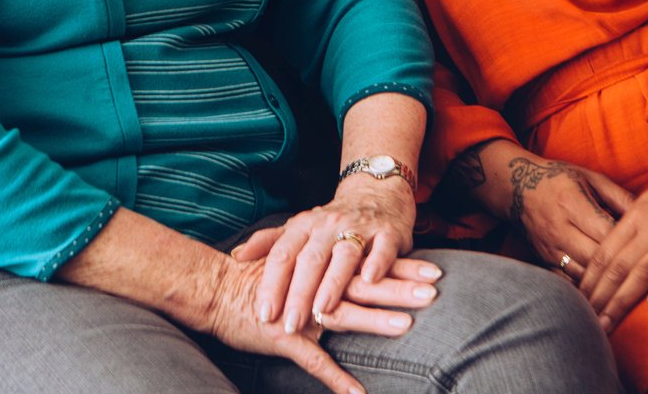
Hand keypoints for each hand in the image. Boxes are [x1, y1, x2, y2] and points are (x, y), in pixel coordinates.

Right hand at [201, 254, 436, 393]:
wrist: (212, 290)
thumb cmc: (254, 283)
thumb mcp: (293, 269)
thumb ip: (324, 272)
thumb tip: (358, 273)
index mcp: (321, 269)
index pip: (367, 266)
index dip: (401, 269)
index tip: (435, 273)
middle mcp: (314, 286)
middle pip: (362, 285)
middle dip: (399, 288)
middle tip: (434, 291)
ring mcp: (299, 312)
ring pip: (342, 314)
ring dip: (375, 320)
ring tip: (407, 325)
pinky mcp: (283, 337)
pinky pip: (312, 359)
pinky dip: (334, 377)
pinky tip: (357, 393)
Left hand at [229, 178, 421, 333]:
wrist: (376, 193)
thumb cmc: (332, 221)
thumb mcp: (299, 228)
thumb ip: (268, 242)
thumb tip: (236, 256)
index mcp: (304, 226)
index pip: (283, 256)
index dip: (272, 285)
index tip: (264, 314)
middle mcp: (328, 226)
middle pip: (310, 260)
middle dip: (298, 294)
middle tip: (289, 324)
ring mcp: (359, 228)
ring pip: (344, 256)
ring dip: (332, 284)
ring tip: (323, 311)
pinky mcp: (387, 233)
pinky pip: (382, 248)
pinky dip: (376, 263)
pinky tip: (370, 281)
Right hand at [502, 153, 634, 286]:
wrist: (516, 187)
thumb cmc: (559, 179)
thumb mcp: (590, 178)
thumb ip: (619, 197)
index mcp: (572, 203)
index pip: (606, 232)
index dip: (629, 244)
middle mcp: (559, 228)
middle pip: (596, 258)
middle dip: (621, 270)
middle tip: (646, 278)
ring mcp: (549, 247)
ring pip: (582, 275)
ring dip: (605, 286)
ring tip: (629, 294)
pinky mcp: (543, 260)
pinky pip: (566, 282)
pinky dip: (585, 292)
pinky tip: (602, 300)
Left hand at [577, 158, 647, 330]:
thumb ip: (632, 226)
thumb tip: (612, 250)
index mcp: (638, 216)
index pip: (605, 253)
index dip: (589, 280)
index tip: (577, 302)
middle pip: (619, 266)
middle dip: (599, 297)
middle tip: (585, 322)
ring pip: (645, 271)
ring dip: (622, 300)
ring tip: (606, 323)